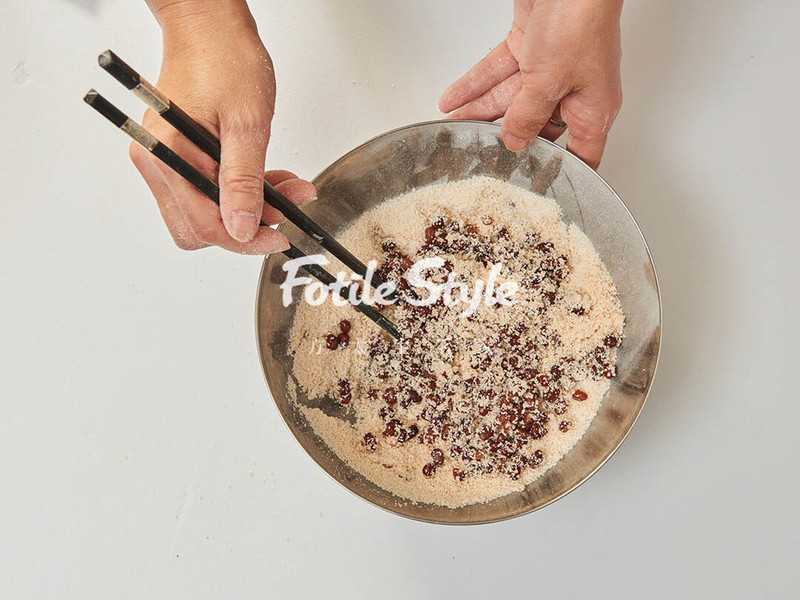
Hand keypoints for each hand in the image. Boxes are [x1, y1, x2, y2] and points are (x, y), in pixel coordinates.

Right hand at [131, 0, 315, 252]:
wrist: (208, 25)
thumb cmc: (225, 58)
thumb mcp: (248, 123)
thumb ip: (244, 181)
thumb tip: (241, 228)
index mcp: (169, 155)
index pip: (205, 225)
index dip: (246, 239)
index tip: (280, 237)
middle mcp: (156, 161)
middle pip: (199, 227)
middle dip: (246, 225)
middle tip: (286, 207)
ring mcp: (161, 160)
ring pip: (202, 213)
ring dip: (244, 209)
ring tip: (284, 187)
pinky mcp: (172, 156)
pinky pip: (202, 193)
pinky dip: (234, 194)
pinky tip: (264, 179)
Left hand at [439, 0, 622, 168]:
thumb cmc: (580, 21)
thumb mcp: (549, 82)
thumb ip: (527, 116)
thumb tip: (514, 142)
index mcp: (593, 109)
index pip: (579, 155)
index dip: (558, 174)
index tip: (534, 189)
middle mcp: (573, 91)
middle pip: (535, 127)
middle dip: (503, 138)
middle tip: (477, 155)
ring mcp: (550, 68)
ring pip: (509, 99)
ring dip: (479, 111)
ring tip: (453, 127)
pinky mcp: (531, 47)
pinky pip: (499, 72)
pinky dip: (475, 84)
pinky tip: (453, 100)